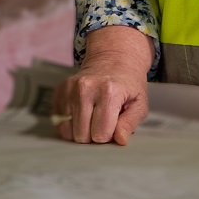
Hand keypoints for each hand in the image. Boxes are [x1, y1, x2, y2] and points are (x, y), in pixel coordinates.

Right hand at [52, 25, 153, 144]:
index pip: (100, 134)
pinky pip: (58, 121)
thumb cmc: (128, 84)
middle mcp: (85, 88)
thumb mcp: (139, 105)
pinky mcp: (60, 90)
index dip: (108, 136)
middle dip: (93, 135)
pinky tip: (82, 114)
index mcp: (108, 92)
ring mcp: (70, 88)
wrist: (113, 59)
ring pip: (67, 131)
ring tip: (92, 117)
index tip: (113, 125)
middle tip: (103, 122)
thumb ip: (130, 124)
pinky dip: (69, 123)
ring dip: (80, 130)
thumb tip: (120, 140)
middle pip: (81, 135)